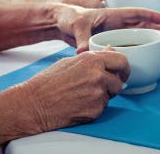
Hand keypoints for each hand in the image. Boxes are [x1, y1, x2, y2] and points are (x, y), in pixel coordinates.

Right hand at [13, 50, 129, 132]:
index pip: (121, 60)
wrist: (35, 103)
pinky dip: (93, 108)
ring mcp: (97, 94)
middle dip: (113, 86)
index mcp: (91, 59)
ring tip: (81, 96)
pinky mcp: (95, 110)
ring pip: (110, 96)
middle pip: (119, 82)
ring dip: (101, 97)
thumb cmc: (48, 82)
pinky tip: (77, 105)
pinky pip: (101, 109)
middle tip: (101, 88)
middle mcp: (98, 75)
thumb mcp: (70, 62)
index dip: (124, 68)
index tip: (122, 73)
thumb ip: (93, 57)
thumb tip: (110, 50)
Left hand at [53, 3, 159, 52]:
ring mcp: (112, 31)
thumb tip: (83, 52)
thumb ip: (81, 38)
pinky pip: (125, 44)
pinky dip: (136, 48)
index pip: (136, 13)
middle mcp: (115, 22)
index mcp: (111, 15)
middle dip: (156, 29)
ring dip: (149, 38)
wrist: (58, 22)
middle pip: (140, 25)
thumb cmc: (67, 17)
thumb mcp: (76, 25)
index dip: (152, 16)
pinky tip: (144, 55)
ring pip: (135, 34)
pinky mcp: (108, 40)